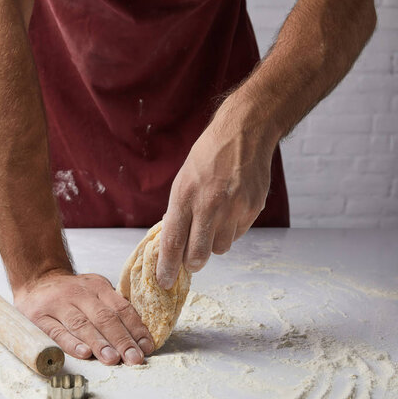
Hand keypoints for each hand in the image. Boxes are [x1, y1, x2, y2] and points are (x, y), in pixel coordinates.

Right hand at [14, 270, 153, 364]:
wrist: (36, 279)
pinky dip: (71, 343)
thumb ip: (112, 308)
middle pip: (104, 317)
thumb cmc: (71, 292)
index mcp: (98, 287)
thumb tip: (139, 336)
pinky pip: (57, 331)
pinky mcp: (40, 316)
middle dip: (122, 339)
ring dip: (100, 343)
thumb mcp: (94, 291)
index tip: (146, 347)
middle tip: (133, 358)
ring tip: (112, 358)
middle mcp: (79, 293)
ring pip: (82, 324)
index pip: (121, 308)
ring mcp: (59, 304)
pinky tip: (83, 353)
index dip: (135, 328)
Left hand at [156, 98, 278, 288]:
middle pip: (198, 254)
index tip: (164, 281)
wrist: (244, 135)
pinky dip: (230, 231)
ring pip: (220, 248)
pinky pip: (237, 235)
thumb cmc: (207, 158)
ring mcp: (234, 208)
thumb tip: (174, 244)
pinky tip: (230, 211)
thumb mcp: (182, 181)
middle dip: (192, 263)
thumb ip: (179, 212)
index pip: (173, 241)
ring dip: (213, 244)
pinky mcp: (252, 209)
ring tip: (213, 222)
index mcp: (185, 196)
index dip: (167, 266)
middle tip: (191, 262)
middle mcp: (209, 205)